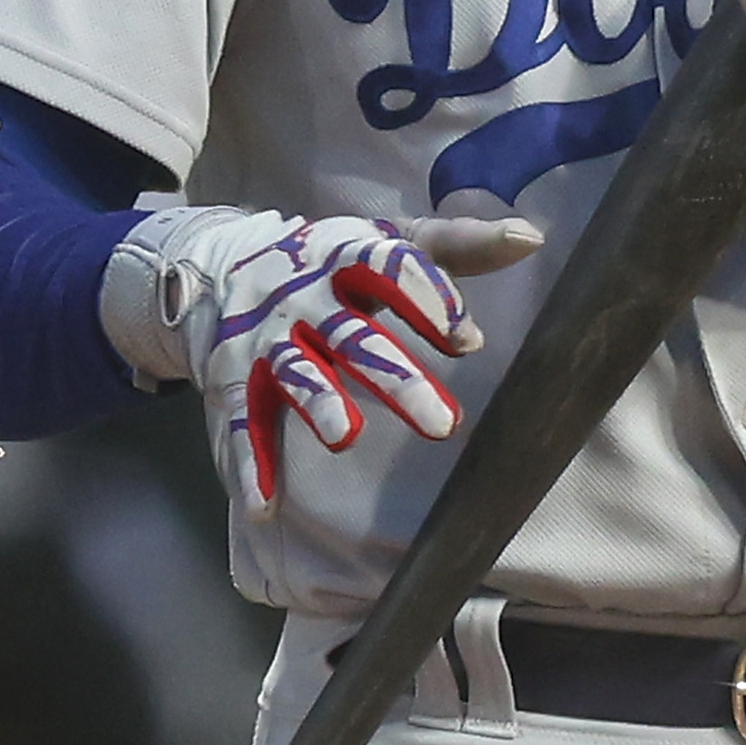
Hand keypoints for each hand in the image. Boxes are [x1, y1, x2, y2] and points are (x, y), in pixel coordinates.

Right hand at [103, 206, 543, 516]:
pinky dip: (250, 463)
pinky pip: (242, 421)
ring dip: (319, 403)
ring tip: (347, 438)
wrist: (215, 263)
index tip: (468, 341)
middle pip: (354, 336)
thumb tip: (530, 238)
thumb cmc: (331, 259)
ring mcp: (267, 339)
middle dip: (395, 377)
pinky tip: (265, 506)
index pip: (392, 268)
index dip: (429, 300)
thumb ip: (457, 244)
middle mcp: (306, 297)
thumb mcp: (387, 238)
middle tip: (444, 426)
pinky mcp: (234, 378)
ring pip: (296, 372)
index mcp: (348, 254)